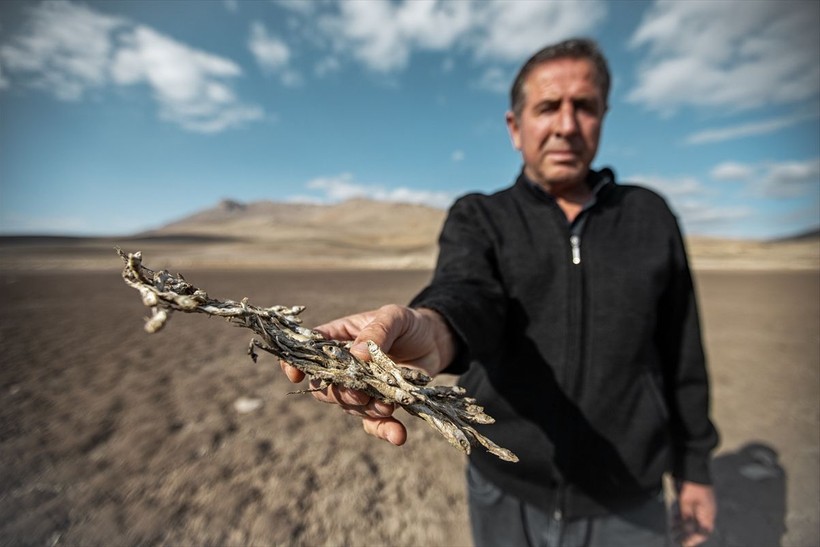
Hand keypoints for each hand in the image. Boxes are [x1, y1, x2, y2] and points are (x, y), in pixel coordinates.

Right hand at [279, 305, 456, 445]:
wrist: (434, 342)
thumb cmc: (408, 323)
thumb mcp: (394, 317)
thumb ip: (376, 332)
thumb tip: (356, 355)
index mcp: (338, 340)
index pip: (308, 352)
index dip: (296, 364)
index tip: (295, 376)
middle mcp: (344, 367)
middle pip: (325, 388)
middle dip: (339, 394)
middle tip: (361, 393)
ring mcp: (361, 388)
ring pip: (349, 407)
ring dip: (367, 410)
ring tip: (388, 405)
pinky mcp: (380, 405)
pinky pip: (374, 424)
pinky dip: (384, 430)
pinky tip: (398, 434)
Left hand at [673, 481, 715, 546]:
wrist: (692, 466)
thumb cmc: (692, 485)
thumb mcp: (687, 502)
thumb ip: (686, 516)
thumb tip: (686, 531)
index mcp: (707, 513)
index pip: (703, 532)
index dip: (694, 539)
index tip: (684, 544)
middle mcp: (704, 512)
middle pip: (696, 528)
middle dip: (686, 535)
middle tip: (675, 540)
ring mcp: (698, 506)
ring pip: (690, 521)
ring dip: (681, 527)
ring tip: (672, 531)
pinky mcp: (691, 501)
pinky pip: (687, 513)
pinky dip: (680, 518)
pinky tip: (672, 521)